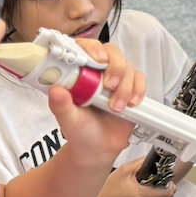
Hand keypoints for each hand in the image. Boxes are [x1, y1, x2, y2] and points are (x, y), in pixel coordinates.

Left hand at [47, 40, 147, 163]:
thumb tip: (55, 91)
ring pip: (128, 67)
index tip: (98, 59)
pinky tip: (131, 104)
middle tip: (110, 87)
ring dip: (125, 87)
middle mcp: (98, 72)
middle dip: (115, 68)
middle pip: (112, 52)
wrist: (99, 148)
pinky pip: (140, 80)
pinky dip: (138, 90)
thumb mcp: (68, 120)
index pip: (86, 48)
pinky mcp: (132, 88)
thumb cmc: (80, 131)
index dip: (93, 48)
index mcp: (79, 73)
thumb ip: (61, 106)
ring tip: (116, 108)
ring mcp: (117, 78)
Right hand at [92, 160, 192, 196]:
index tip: (162, 175)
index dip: (169, 182)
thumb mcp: (125, 170)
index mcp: (143, 196)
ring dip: (159, 192)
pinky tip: (144, 193)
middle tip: (153, 178)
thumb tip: (158, 158)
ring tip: (147, 186)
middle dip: (164, 185)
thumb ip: (143, 163)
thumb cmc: (111, 188)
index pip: (169, 192)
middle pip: (167, 195)